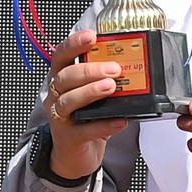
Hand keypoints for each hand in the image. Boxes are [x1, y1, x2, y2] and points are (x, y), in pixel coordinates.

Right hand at [38, 30, 142, 179]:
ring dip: (91, 91)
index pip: (61, 56)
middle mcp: (57, 95)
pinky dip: (103, 125)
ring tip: (112, 87)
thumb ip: (107, 79)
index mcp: (62, 79)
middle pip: (65, 77)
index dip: (73, 44)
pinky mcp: (69, 138)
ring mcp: (60, 117)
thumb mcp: (95, 95)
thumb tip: (135, 64)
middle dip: (89, 70)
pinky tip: (120, 120)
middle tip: (114, 68)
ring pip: (69, 100)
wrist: (76, 155)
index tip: (91, 35)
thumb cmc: (86, 120)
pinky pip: (84, 130)